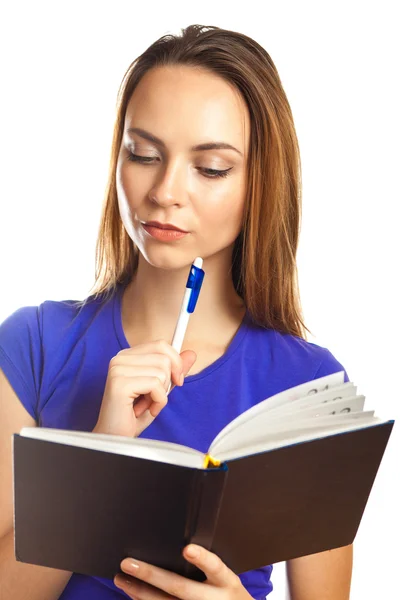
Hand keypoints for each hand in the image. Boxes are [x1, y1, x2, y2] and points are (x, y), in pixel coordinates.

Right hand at [93, 340, 196, 437]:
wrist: (116, 438)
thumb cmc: (134, 416)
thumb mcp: (160, 390)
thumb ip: (174, 370)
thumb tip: (191, 354)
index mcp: (127, 356)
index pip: (160, 345)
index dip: (175, 362)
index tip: (176, 380)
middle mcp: (119, 359)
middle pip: (164, 358)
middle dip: (167, 382)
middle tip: (155, 397)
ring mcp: (118, 369)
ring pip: (161, 371)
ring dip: (161, 394)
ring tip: (146, 404)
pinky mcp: (120, 383)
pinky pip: (155, 385)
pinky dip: (158, 401)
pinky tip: (146, 409)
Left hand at [113, 544, 253, 598]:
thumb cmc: (228, 594)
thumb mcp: (228, 580)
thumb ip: (209, 566)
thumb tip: (180, 545)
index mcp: (226, 583)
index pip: (215, 567)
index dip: (202, 559)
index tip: (187, 549)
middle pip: (179, 588)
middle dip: (151, 574)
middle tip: (127, 562)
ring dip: (139, 592)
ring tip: (121, 578)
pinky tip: (131, 594)